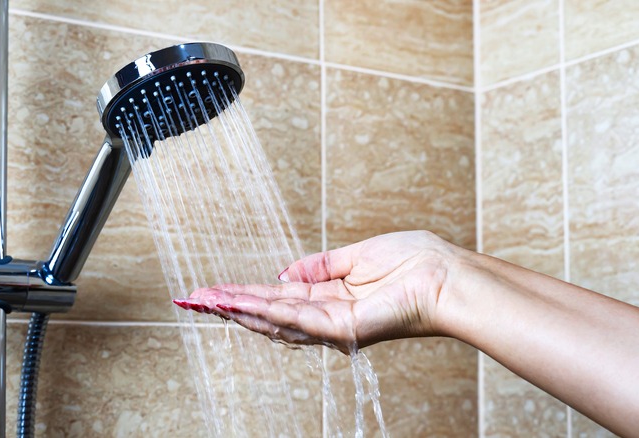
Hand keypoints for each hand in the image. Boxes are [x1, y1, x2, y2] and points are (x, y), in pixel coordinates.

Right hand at [174, 230, 458, 353]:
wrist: (447, 275)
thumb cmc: (414, 261)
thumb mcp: (356, 256)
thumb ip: (319, 266)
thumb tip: (284, 273)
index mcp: (330, 296)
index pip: (276, 296)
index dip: (243, 292)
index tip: (212, 289)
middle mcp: (326, 315)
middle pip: (267, 313)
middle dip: (228, 306)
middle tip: (191, 299)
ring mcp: (333, 325)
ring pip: (274, 320)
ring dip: (237, 310)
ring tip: (203, 302)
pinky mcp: (343, 329)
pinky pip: (296, 319)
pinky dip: (264, 312)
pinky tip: (237, 304)